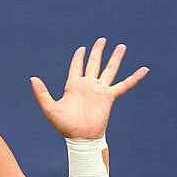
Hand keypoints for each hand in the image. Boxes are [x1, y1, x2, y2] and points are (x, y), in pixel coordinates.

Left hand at [30, 38, 148, 139]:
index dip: (78, 58)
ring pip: (109, 69)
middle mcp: (88, 85)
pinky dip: (134, 77)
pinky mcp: (109, 97)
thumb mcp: (49, 108)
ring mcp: (99, 90)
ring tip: (121, 46)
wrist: (81, 137)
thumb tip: (32, 78)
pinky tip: (144, 69)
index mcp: (73, 86)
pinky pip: (124, 85)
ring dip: (115, 58)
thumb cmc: (65, 125)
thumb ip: (41, 93)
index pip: (76, 67)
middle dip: (97, 52)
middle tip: (102, 39)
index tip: (82, 48)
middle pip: (94, 63)